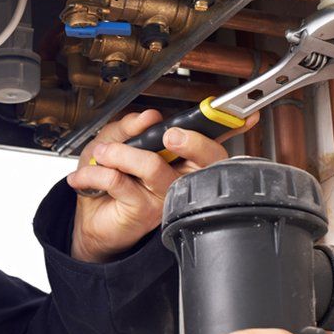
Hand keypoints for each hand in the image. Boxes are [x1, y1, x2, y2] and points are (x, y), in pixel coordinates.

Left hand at [65, 109, 257, 262]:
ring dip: (120, 153)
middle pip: (204, 156)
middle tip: (165, 133)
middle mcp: (179, 177)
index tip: (247, 114)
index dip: (231, 128)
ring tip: (103, 153)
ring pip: (153, 165)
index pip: (211, 142)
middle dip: (187, 139)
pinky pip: (121, 182)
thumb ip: (129, 127)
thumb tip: (148, 117)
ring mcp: (165, 195)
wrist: (89, 218)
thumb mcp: (111, 142)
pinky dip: (97, 172)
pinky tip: (85, 177)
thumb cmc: (106, 181)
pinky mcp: (145, 211)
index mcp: (179, 157)